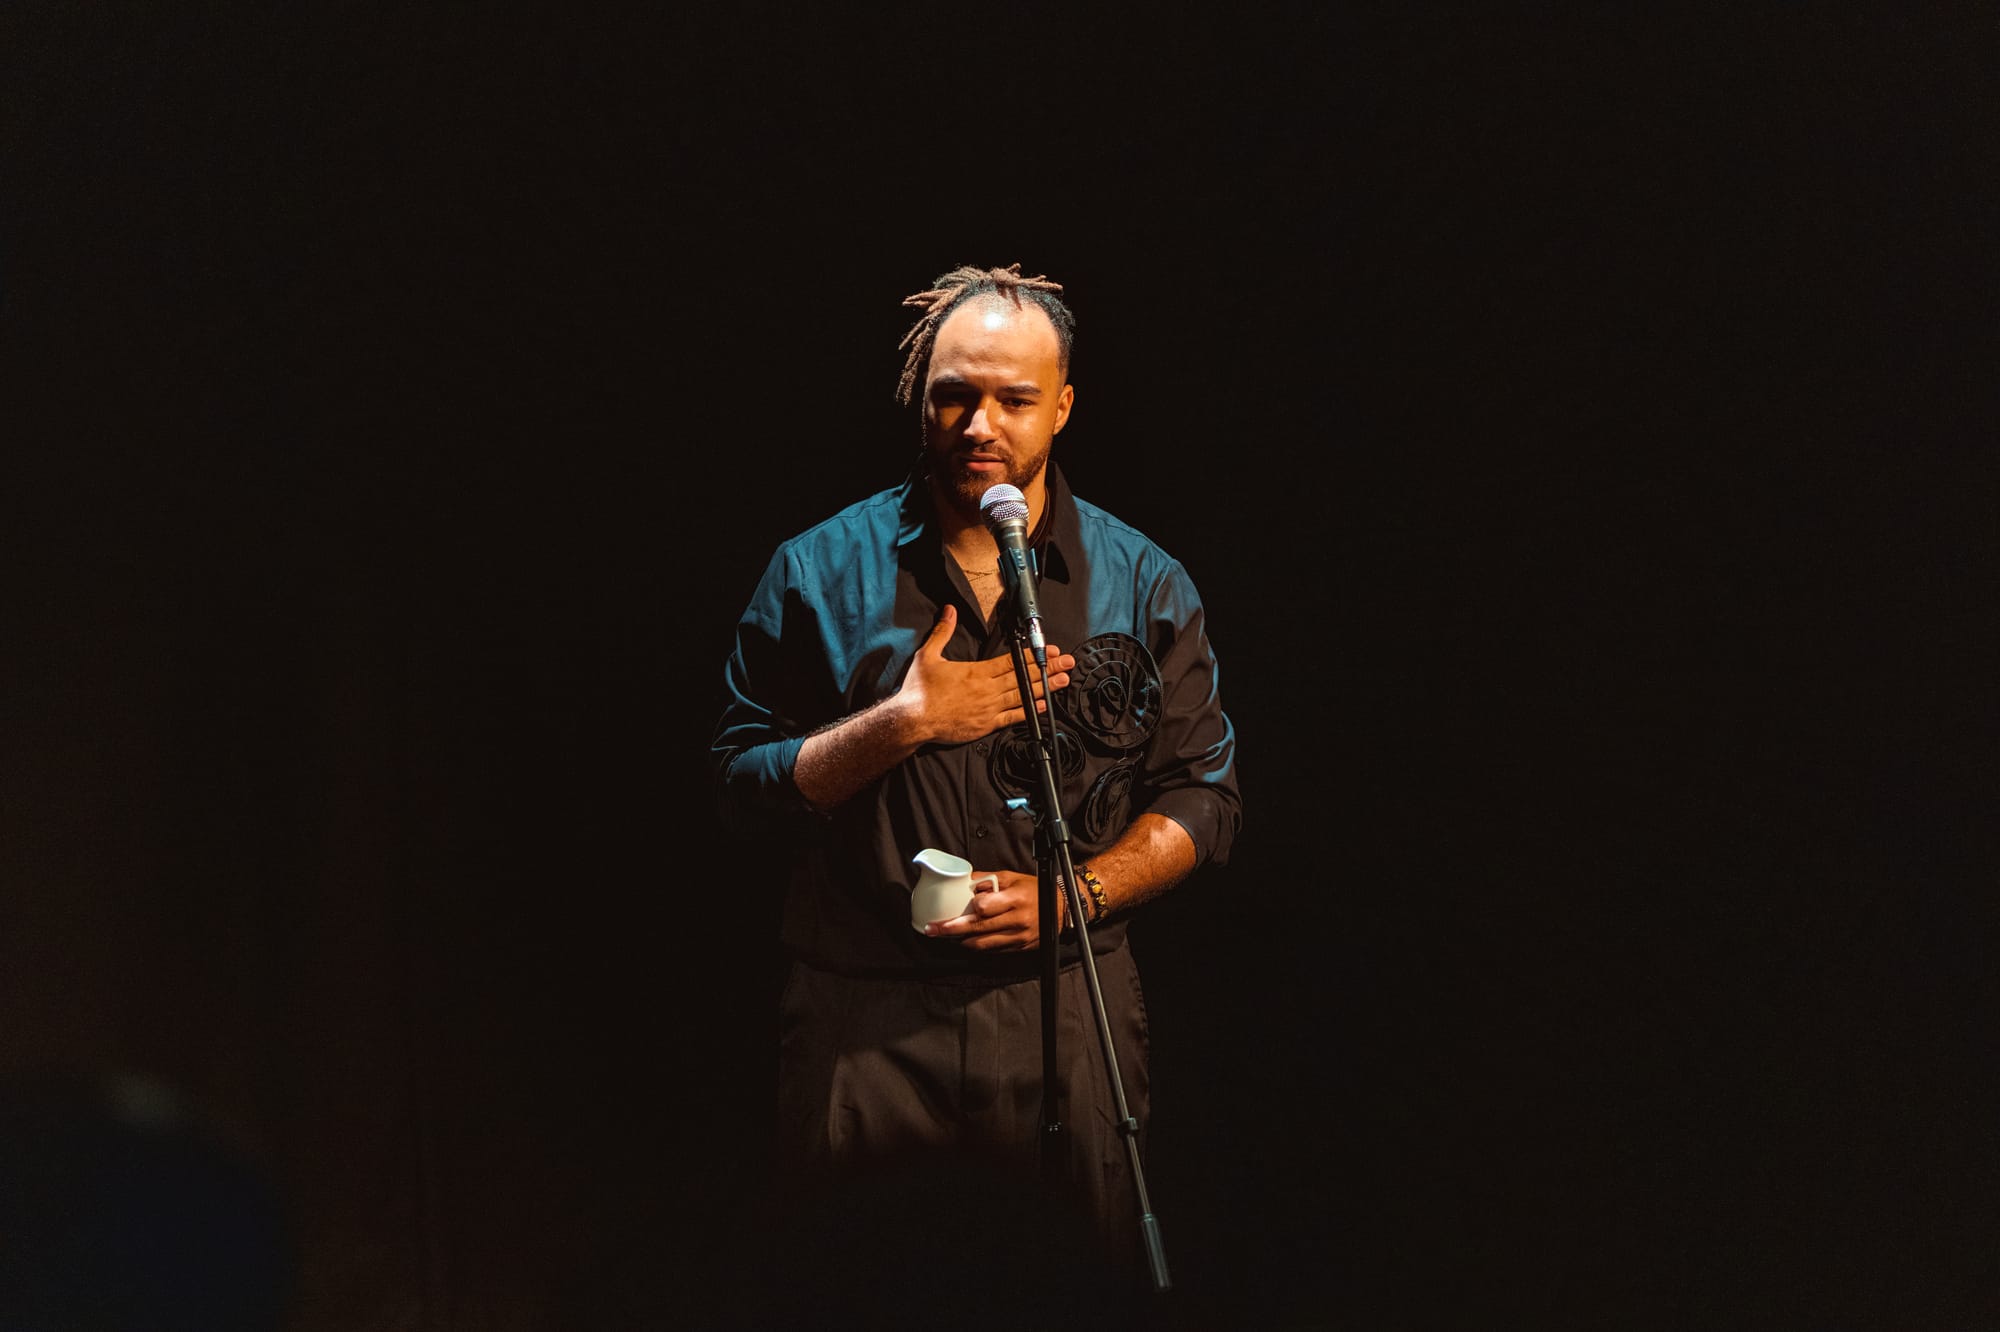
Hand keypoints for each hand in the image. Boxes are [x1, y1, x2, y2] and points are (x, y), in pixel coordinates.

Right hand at [895, 605, 1075, 746]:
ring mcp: (989, 709)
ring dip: (1045, 688)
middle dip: (1047, 668)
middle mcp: (987, 690)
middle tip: (1067, 662)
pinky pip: (1012, 718)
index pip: (1011, 661)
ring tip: (1063, 681)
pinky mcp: (986, 725)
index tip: (1049, 649)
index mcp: (976, 672)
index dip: (1033, 654)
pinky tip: (1043, 705)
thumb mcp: (928, 655)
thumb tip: (950, 610)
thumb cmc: (919, 690)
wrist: (913, 721)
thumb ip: (943, 632)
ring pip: (1023, 696)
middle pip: (1023, 677)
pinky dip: (1029, 711)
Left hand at [922, 869, 1057, 951]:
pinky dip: (976, 946)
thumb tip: (964, 881)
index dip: (969, 908)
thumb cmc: (1034, 890)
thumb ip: (988, 879)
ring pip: (982, 944)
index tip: (955, 908)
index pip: (985, 908)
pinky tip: (965, 941)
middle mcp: (1017, 920)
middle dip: (951, 930)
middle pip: (978, 928)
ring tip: (945, 936)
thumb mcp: (1013, 877)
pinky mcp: (1018, 948)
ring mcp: (1017, 937)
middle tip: (932, 929)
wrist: (1060, 909)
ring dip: (961, 941)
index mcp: (1016, 899)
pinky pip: (992, 950)